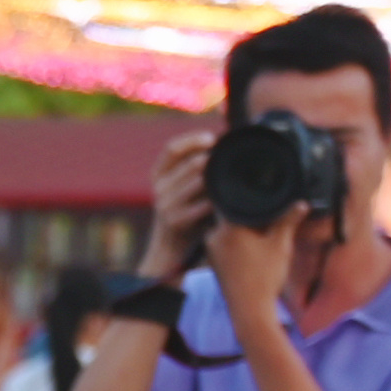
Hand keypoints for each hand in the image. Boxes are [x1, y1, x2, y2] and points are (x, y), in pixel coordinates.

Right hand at [139, 125, 215, 284]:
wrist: (170, 253)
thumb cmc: (187, 216)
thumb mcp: (186, 188)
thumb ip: (197, 169)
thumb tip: (224, 143)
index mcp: (159, 175)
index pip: (172, 148)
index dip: (192, 140)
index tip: (212, 138)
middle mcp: (159, 188)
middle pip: (190, 164)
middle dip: (213, 161)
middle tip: (231, 160)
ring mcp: (164, 205)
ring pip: (197, 182)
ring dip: (216, 181)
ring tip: (232, 180)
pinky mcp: (174, 221)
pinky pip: (201, 205)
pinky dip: (215, 203)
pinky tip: (225, 202)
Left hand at [209, 199, 304, 322]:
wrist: (250, 310)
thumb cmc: (264, 278)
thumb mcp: (280, 244)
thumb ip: (289, 220)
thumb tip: (301, 204)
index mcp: (227, 227)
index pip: (232, 200)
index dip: (248, 198)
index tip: (261, 200)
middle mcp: (213, 236)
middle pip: (230, 215)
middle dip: (248, 217)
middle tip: (264, 225)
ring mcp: (210, 250)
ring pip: (227, 230)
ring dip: (243, 231)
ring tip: (260, 240)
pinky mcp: (212, 261)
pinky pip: (224, 244)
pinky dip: (237, 244)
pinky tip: (252, 253)